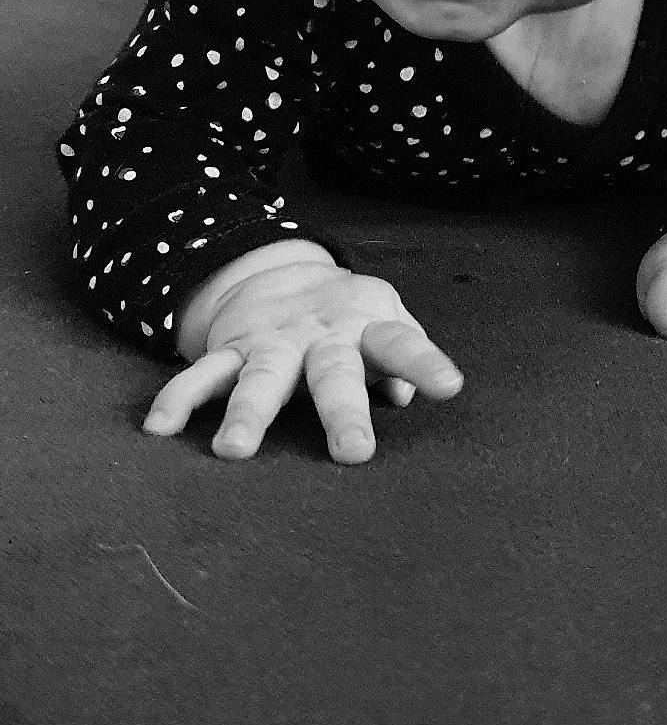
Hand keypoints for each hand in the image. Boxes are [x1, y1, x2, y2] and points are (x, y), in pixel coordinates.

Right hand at [144, 259, 463, 462]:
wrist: (279, 270)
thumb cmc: (349, 318)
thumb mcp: (383, 324)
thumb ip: (401, 358)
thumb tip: (403, 396)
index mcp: (365, 330)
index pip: (401, 344)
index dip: (425, 364)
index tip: (448, 386)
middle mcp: (319, 337)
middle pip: (332, 374)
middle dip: (342, 413)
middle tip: (353, 454)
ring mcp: (271, 343)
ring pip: (260, 378)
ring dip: (247, 413)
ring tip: (234, 451)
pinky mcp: (231, 348)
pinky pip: (202, 374)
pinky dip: (179, 398)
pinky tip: (160, 428)